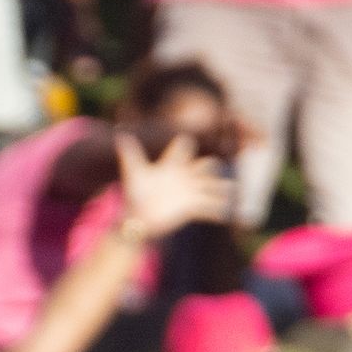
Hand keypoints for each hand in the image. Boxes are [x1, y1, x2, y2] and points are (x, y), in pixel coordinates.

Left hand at [115, 133, 234, 240]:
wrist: (138, 218)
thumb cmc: (135, 194)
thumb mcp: (134, 172)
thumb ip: (130, 153)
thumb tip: (120, 133)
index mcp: (172, 165)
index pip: (182, 148)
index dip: (184, 144)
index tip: (187, 141)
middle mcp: (184, 177)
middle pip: (204, 166)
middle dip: (211, 165)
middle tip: (214, 165)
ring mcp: (190, 193)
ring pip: (212, 188)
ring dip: (223, 188)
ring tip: (232, 189)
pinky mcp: (192, 209)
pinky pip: (210, 209)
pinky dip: (219, 211)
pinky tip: (226, 214)